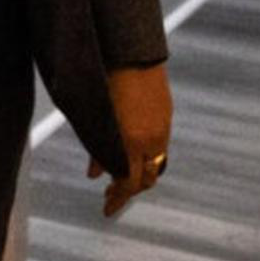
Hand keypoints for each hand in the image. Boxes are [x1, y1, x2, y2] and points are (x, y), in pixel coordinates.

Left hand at [93, 64, 172, 217]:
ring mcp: (162, 127)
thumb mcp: (95, 117)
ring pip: (155, 164)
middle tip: (109, 195)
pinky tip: (130, 154)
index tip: (106, 209)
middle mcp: (151, 138)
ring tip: (117, 177)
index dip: (118, 199)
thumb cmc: (103, 81)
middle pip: (145, 179)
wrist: (129, 51)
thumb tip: (94, 175)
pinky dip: (144, 157)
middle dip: (127, 190)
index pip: (128, 183)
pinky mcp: (165, 115)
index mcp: (131, 140)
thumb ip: (96, 147)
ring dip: (138, 174)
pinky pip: (159, 146)